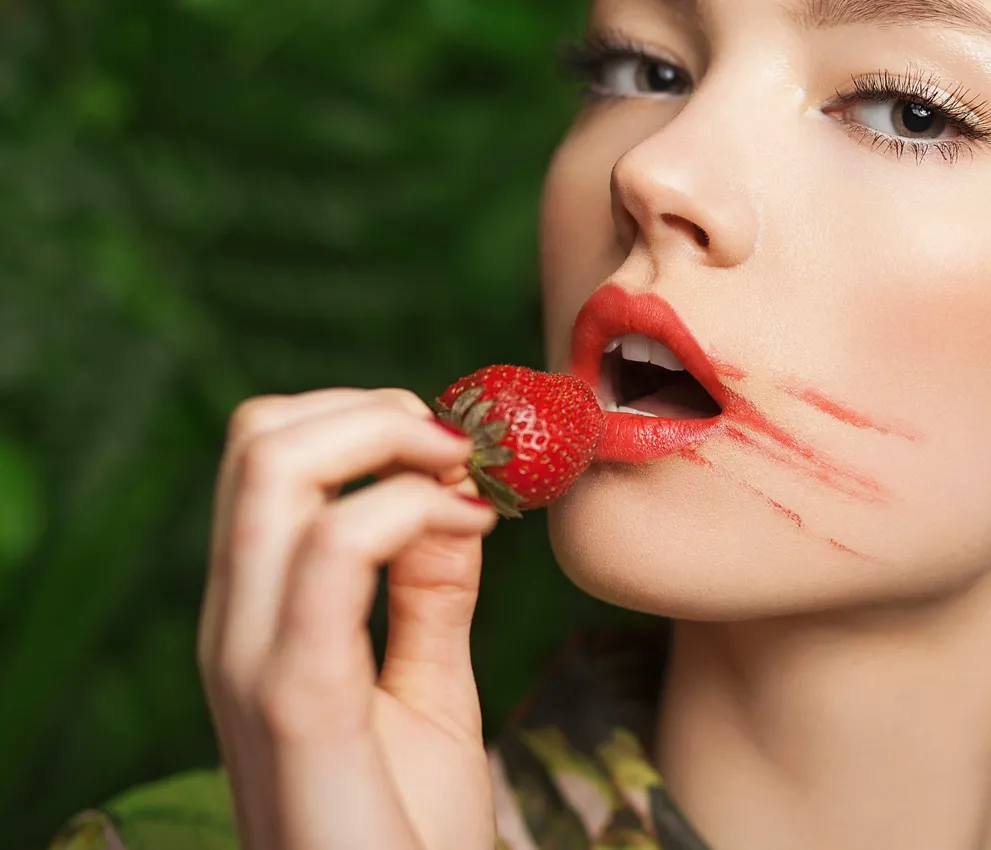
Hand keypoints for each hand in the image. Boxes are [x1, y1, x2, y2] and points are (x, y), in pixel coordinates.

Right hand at [198, 388, 498, 849]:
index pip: (268, 460)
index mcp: (259, 619)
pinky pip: (333, 553)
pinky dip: (407, 508)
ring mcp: (253, 660)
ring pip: (275, 471)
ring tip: (469, 477)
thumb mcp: (429, 688)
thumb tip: (449, 500)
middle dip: (371, 411)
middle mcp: (237, 627)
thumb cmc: (408, 826)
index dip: (363, 423)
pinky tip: (473, 524)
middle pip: (260, 441)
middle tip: (464, 447)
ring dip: (386, 439)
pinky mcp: (298, 701)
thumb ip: (430, 594)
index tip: (460, 452)